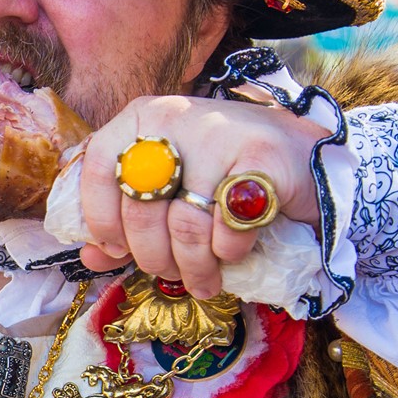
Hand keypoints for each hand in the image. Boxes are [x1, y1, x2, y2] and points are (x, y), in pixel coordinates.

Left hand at [75, 94, 329, 298]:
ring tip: (202, 281)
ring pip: (185, 224)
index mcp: (145, 117)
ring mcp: (221, 134)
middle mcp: (178, 117)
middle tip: (168, 274)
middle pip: (142, 207)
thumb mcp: (173, 184)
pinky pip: (228, 225)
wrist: (307, 154)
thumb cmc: (225, 172)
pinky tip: (233, 253)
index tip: (116, 249)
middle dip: (152, 257)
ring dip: (192, 267)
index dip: (101, 217)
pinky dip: (228, 251)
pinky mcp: (263, 157)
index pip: (99, 166)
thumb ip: (127, 215)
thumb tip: (91, 255)